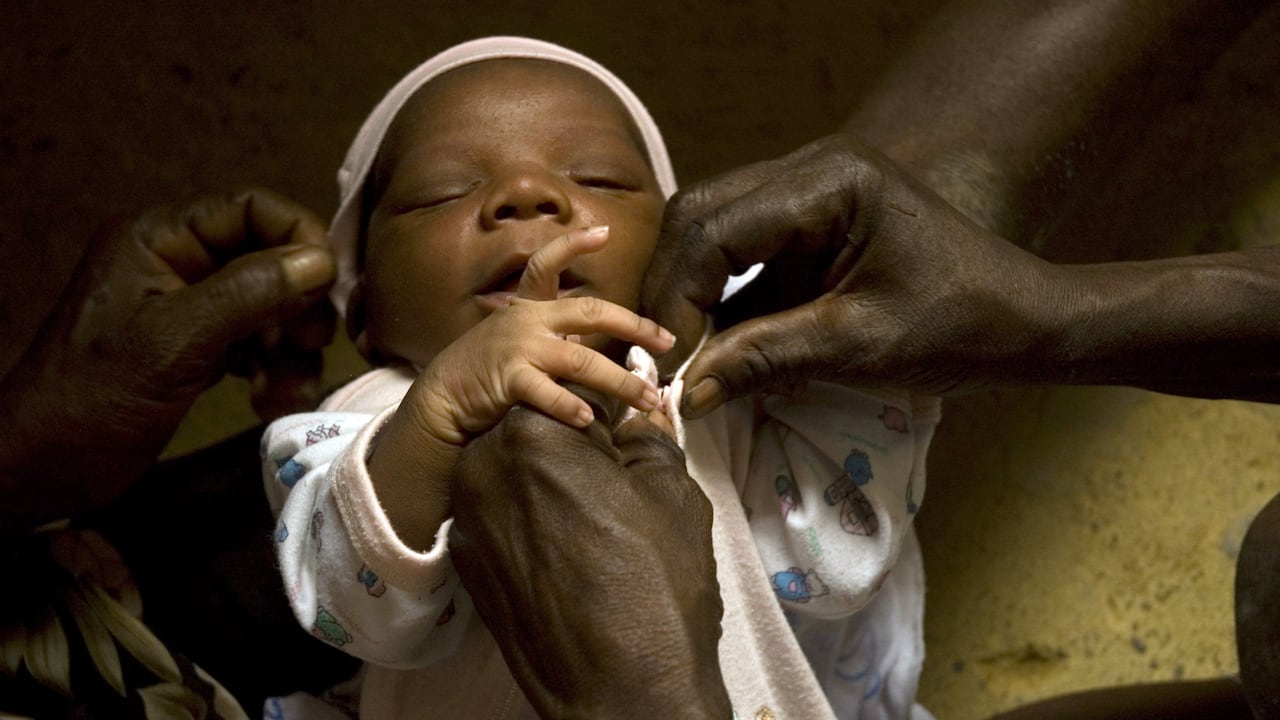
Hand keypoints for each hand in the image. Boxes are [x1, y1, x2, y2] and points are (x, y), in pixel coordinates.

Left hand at [0, 189, 334, 532]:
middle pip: (269, 260)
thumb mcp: (174, 342)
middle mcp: (177, 263)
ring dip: (290, 349)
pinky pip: (257, 343)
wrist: (44, 470)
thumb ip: (247, 295)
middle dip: (297, 306)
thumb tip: (321, 262)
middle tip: (312, 346)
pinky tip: (269, 402)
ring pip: (270, 307)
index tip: (328, 287)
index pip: (249, 209)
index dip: (297, 239)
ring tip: (284, 392)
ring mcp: (189, 307)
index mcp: (158, 239)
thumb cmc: (93, 398)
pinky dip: (273, 371)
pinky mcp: (199, 348)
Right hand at [367, 227, 674, 548]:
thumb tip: (600, 342)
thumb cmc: (485, 371)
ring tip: (647, 399)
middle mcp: (526, 321)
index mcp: (528, 308)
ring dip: (619, 381)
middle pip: (589, 312)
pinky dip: (570, 406)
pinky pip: (547, 392)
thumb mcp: (517, 339)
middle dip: (634, 325)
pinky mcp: (508, 380)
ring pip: (581, 359)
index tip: (604, 232)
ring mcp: (519, 349)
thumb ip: (554, 335)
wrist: (442, 397)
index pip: (547, 263)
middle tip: (666, 341)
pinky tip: (590, 419)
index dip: (574, 244)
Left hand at [449, 391, 730, 717]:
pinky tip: (568, 555)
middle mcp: (482, 468)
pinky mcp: (466, 563)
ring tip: (594, 523)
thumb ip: (645, 434)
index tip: (627, 428)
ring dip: (546, 482)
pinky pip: (499, 518)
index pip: (568, 390)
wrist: (623, 688)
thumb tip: (641, 407)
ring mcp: (467, 519)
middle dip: (570, 445)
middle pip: (531, 429)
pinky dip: (528, 523)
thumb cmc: (656, 584)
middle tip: (614, 480)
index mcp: (532, 432)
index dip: (606, 408)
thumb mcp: (669, 489)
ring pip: (511, 475)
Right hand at [642, 133, 1057, 416]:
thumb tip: (683, 393)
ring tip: (678, 353)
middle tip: (658, 356)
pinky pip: (744, 253)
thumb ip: (764, 359)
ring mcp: (808, 191)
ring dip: (691, 291)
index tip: (664, 362)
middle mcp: (810, 167)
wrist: (1024, 322)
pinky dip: (720, 298)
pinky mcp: (810, 224)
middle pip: (702, 214)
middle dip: (673, 287)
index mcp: (830, 180)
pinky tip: (711, 343)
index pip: (718, 229)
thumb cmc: (959, 327)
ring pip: (712, 229)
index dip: (678, 297)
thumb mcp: (857, 346)